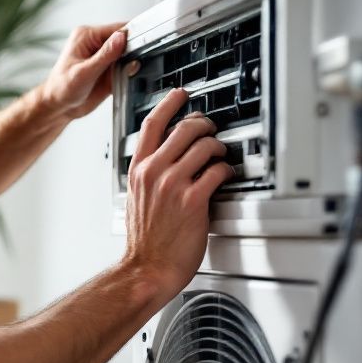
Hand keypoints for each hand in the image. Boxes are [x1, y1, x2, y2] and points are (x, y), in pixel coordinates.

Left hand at [40, 22, 129, 120]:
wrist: (59, 108)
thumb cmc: (61, 88)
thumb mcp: (84, 72)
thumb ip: (105, 55)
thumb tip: (121, 37)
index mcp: (87, 36)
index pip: (117, 29)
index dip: (132, 37)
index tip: (144, 45)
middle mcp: (96, 44)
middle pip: (126, 40)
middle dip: (134, 51)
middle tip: (137, 63)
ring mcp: (104, 57)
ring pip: (128, 54)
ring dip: (132, 63)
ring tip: (128, 74)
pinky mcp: (109, 69)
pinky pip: (126, 67)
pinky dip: (130, 73)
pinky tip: (128, 79)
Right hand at [123, 89, 234, 298]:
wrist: (147, 268)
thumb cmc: (144, 242)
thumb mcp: (135, 200)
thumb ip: (148, 177)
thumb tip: (165, 161)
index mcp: (138, 171)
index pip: (152, 124)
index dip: (169, 104)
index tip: (180, 94)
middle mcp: (153, 173)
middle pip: (184, 128)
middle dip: (204, 125)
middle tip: (210, 130)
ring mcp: (173, 185)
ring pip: (204, 146)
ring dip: (218, 148)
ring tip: (220, 156)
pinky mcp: (193, 200)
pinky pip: (217, 171)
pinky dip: (225, 170)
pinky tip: (224, 176)